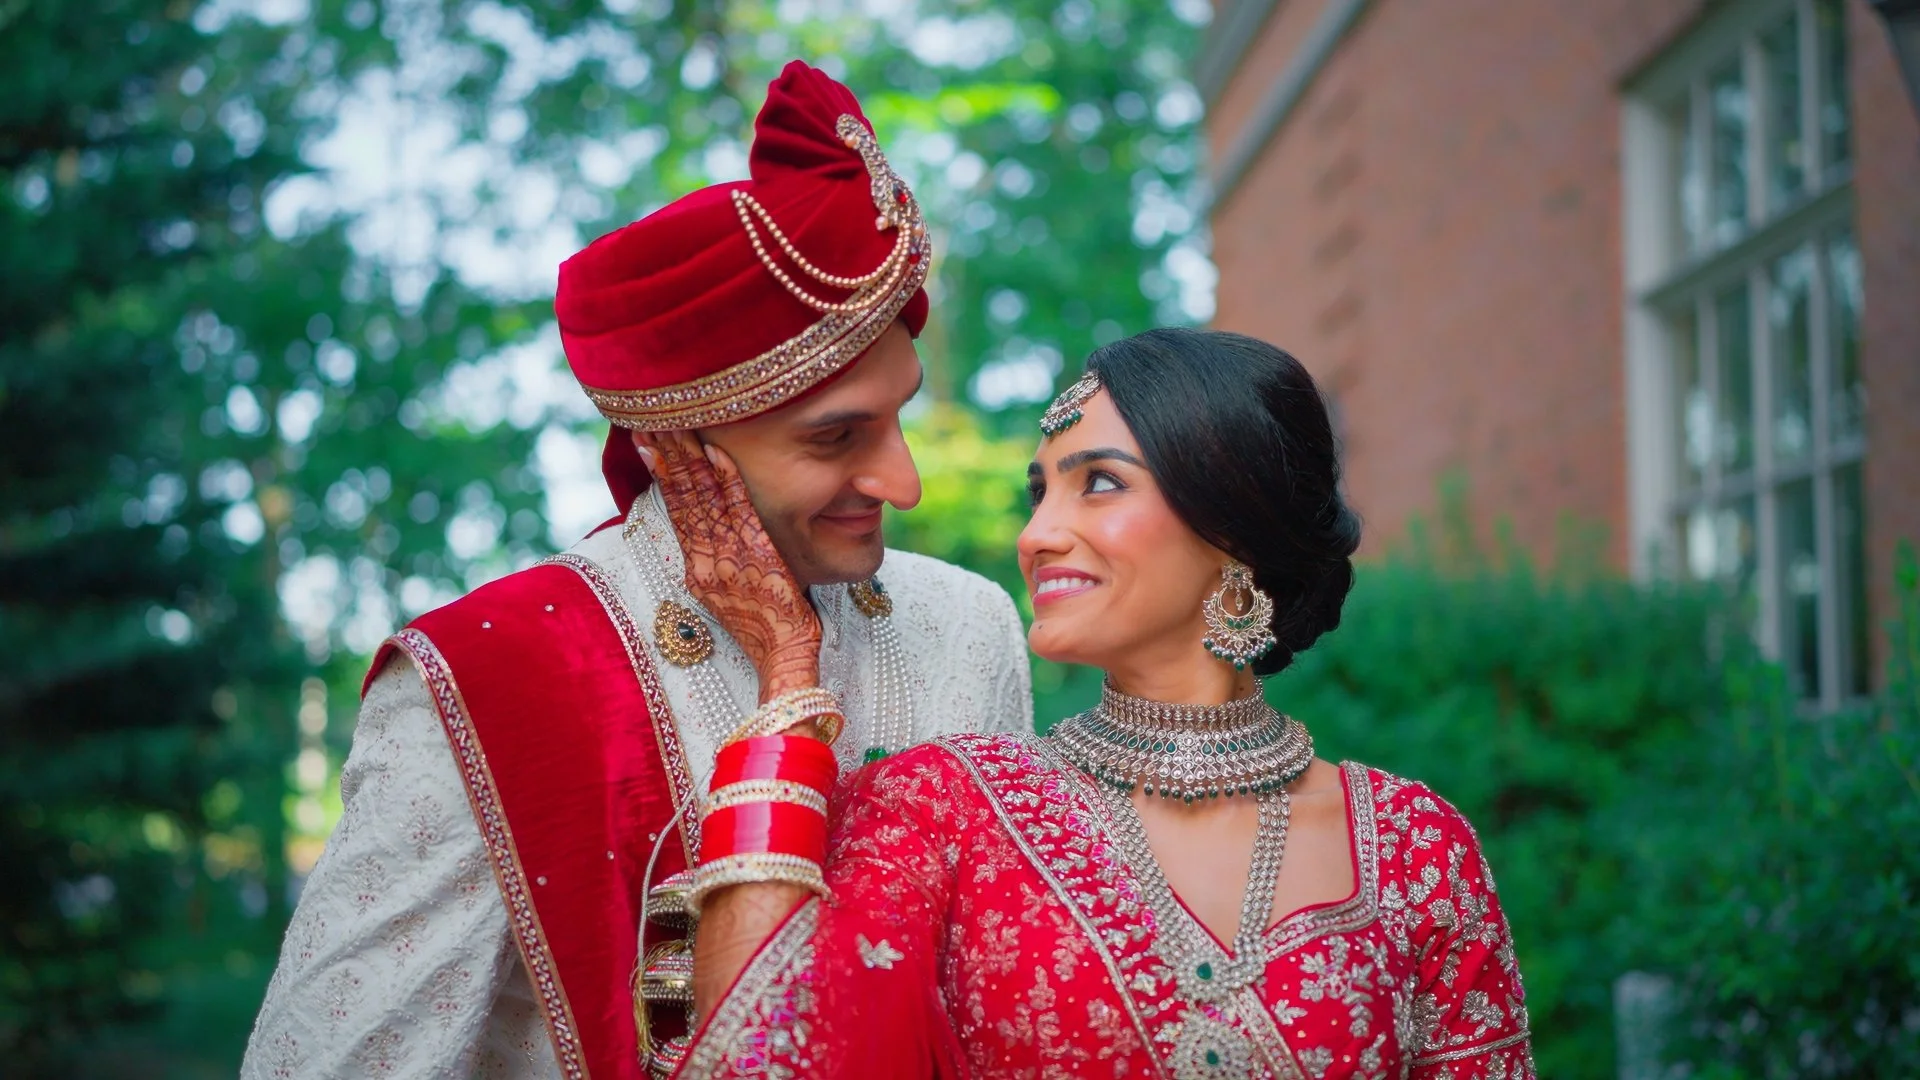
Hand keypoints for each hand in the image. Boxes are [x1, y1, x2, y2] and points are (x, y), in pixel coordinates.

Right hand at [635, 430, 821, 701]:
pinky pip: (739, 511)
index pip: (676, 510)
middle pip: (682, 498)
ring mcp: (728, 559)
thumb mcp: (727, 595)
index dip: (661, 472)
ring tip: (677, 423)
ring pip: (704, 499)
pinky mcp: (756, 558)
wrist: (784, 658)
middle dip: (668, 453)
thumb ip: (715, 563)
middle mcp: (705, 562)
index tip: (647, 438)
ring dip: (690, 457)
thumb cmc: (765, 629)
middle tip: (653, 415)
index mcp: (697, 570)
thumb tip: (707, 533)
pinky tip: (719, 453)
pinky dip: (727, 481)